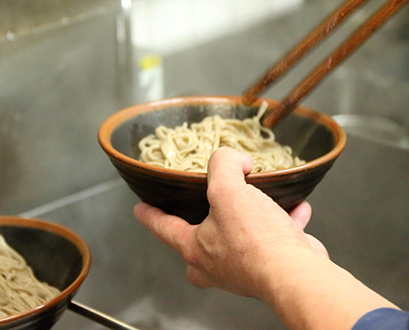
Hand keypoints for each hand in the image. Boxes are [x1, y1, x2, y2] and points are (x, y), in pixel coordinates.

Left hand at [134, 147, 326, 298]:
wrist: (296, 274)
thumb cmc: (255, 240)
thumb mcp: (228, 190)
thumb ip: (222, 165)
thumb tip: (233, 159)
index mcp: (195, 248)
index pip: (162, 227)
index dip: (149, 213)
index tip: (139, 208)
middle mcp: (216, 264)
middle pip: (197, 244)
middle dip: (197, 229)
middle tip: (201, 212)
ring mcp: (243, 269)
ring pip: (237, 241)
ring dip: (249, 219)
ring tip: (258, 198)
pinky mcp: (272, 267)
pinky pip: (274, 240)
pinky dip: (284, 221)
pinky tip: (296, 206)